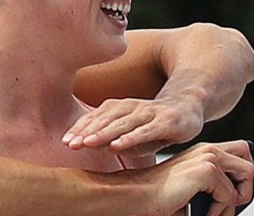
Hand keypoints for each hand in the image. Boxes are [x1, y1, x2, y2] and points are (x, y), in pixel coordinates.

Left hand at [62, 96, 203, 156]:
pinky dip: (130, 138)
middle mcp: (130, 107)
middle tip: (70, 144)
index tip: (65, 141)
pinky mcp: (165, 121)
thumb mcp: (130, 130)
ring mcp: (148, 112)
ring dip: (103, 133)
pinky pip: (145, 131)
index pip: (95, 117)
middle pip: (104, 119)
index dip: (80, 128)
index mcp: (118, 108)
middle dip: (86, 131)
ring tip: (88, 143)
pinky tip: (117, 146)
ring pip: (122, 123)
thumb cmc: (154, 122)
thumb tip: (92, 147)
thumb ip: (112, 138)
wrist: (188, 107)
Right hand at [148, 141, 253, 214]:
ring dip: (233, 202)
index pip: (242, 154)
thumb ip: (216, 186)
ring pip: (248, 178)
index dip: (243, 178)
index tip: (231, 196)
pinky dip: (220, 211)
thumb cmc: (161, 196)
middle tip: (228, 203)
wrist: (139, 196)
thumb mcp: (195, 188)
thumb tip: (240, 198)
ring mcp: (208, 157)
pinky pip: (232, 196)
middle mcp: (207, 150)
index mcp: (204, 152)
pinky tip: (202, 212)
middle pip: (250, 164)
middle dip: (245, 188)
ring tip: (213, 211)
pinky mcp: (206, 170)